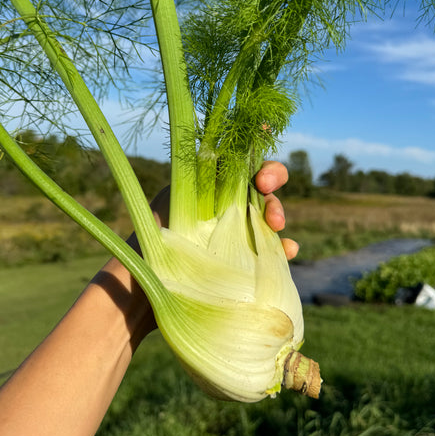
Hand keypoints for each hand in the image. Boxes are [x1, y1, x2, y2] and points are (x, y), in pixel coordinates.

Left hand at [149, 161, 297, 259]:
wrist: (146, 281)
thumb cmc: (156, 234)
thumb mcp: (172, 201)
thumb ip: (195, 180)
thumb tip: (211, 154)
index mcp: (214, 182)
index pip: (246, 164)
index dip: (262, 167)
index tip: (261, 180)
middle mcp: (231, 202)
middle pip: (264, 186)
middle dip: (273, 185)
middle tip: (267, 197)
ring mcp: (242, 229)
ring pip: (270, 215)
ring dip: (278, 215)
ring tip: (276, 226)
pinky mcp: (248, 258)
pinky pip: (272, 251)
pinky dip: (283, 249)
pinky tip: (288, 252)